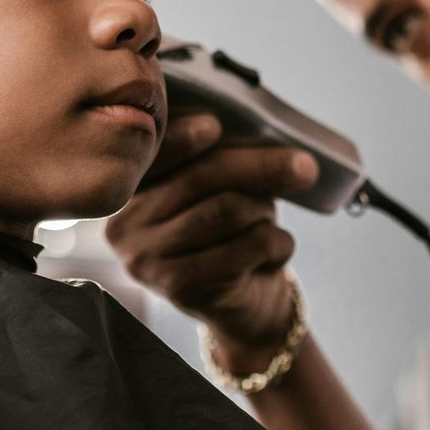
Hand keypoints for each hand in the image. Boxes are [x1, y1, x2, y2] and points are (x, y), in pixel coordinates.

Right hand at [104, 112, 319, 351]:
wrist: (241, 303)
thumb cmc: (230, 230)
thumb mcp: (221, 187)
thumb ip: (223, 158)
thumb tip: (267, 142)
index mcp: (127, 190)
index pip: (152, 155)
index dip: (182, 138)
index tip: (214, 126)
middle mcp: (125, 225)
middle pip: (199, 179)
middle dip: (259, 166)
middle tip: (305, 166)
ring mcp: (148, 259)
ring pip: (226, 210)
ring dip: (265, 210)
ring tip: (268, 219)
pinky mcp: (181, 288)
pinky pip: (246, 246)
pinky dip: (277, 242)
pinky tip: (274, 250)